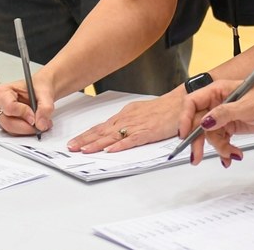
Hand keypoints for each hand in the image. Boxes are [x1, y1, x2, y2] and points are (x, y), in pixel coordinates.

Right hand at [0, 72, 54, 136]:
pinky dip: (26, 131)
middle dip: (26, 126)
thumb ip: (45, 108)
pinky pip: (14, 133)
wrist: (40, 90)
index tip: (35, 117)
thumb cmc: (38, 86)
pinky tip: (34, 124)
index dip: (23, 114)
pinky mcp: (5, 124)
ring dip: (27, 129)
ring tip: (41, 122)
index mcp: (2, 92)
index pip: (9, 107)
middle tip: (42, 124)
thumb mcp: (45, 93)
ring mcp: (0, 116)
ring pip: (11, 130)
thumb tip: (41, 124)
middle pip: (8, 123)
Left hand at [67, 92, 182, 152]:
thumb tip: (115, 132)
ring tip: (84, 150)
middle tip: (71, 148)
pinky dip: (120, 146)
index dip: (87, 135)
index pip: (102, 127)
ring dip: (97, 144)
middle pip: (103, 131)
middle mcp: (128, 119)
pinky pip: (132, 140)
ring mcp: (137, 126)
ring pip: (113, 136)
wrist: (181, 103)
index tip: (75, 142)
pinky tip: (110, 150)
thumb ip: (128, 122)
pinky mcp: (148, 132)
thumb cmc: (163, 109)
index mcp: (125, 115)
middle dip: (85, 140)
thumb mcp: (141, 113)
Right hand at [178, 78, 253, 164]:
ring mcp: (224, 115)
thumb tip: (205, 122)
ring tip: (231, 154)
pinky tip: (232, 156)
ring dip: (219, 148)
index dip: (184, 118)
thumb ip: (225, 113)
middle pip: (197, 123)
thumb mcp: (248, 106)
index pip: (192, 103)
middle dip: (197, 141)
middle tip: (196, 157)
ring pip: (210, 136)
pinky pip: (221, 140)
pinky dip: (225, 150)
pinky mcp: (231, 126)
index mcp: (218, 91)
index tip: (184, 135)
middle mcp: (218, 102)